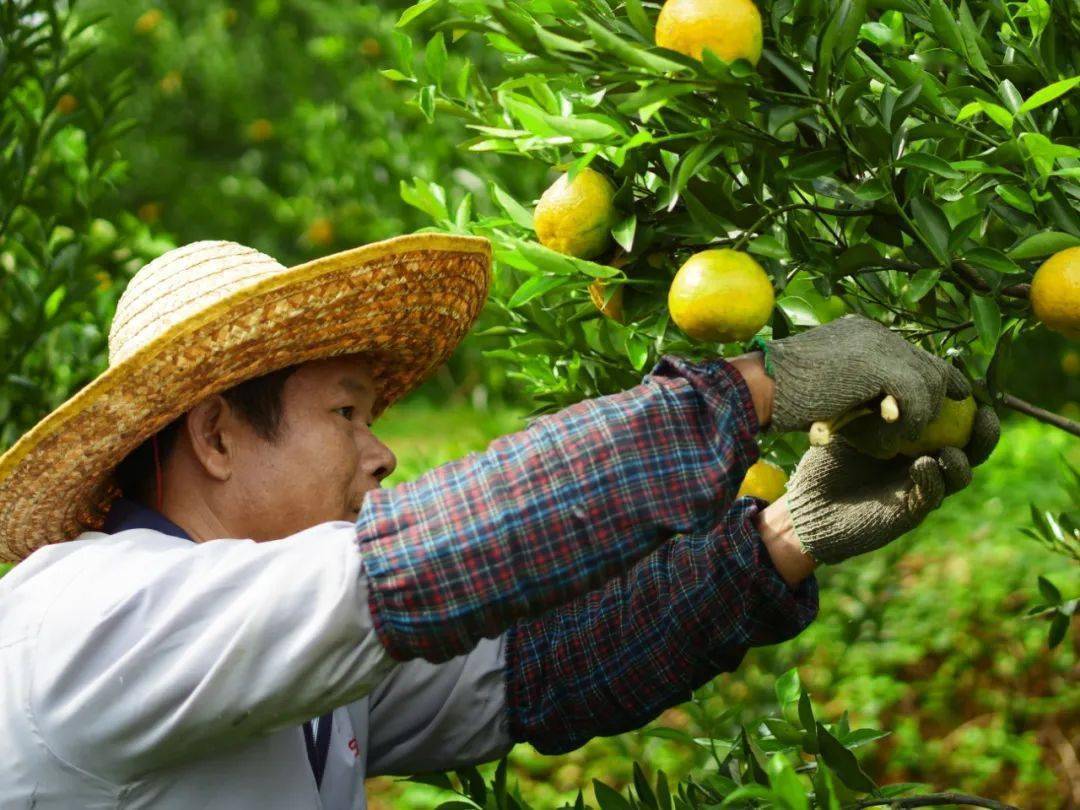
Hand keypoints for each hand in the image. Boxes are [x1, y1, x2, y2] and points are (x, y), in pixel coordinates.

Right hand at [759, 315, 969, 457]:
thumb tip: (885, 404)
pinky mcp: (879, 366)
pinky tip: (893, 436)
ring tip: (898, 436)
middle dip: (934, 398)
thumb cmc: (781, 393)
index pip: (912, 351)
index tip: (953, 395)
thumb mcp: (828, 382)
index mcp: (861, 331)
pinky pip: (915, 396)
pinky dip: (910, 420)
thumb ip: (857, 384)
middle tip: (921, 427)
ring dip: (919, 414)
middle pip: (928, 363)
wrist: (763, 386)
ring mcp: (878, 345)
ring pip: (928, 380)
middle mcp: (875, 332)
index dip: (935, 375)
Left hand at [785, 403, 999, 564]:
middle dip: (984, 434)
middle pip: (971, 449)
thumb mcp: (852, 422)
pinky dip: (932, 480)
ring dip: (961, 462)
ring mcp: (920, 488)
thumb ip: (879, 401)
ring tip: (949, 451)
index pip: (956, 422)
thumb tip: (899, 361)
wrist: (808, 502)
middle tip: (985, 416)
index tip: (968, 385)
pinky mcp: (909, 513)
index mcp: (918, 440)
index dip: (969, 406)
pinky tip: (922, 466)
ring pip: (958, 476)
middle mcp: (926, 462)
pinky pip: (931, 495)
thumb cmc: (827, 457)